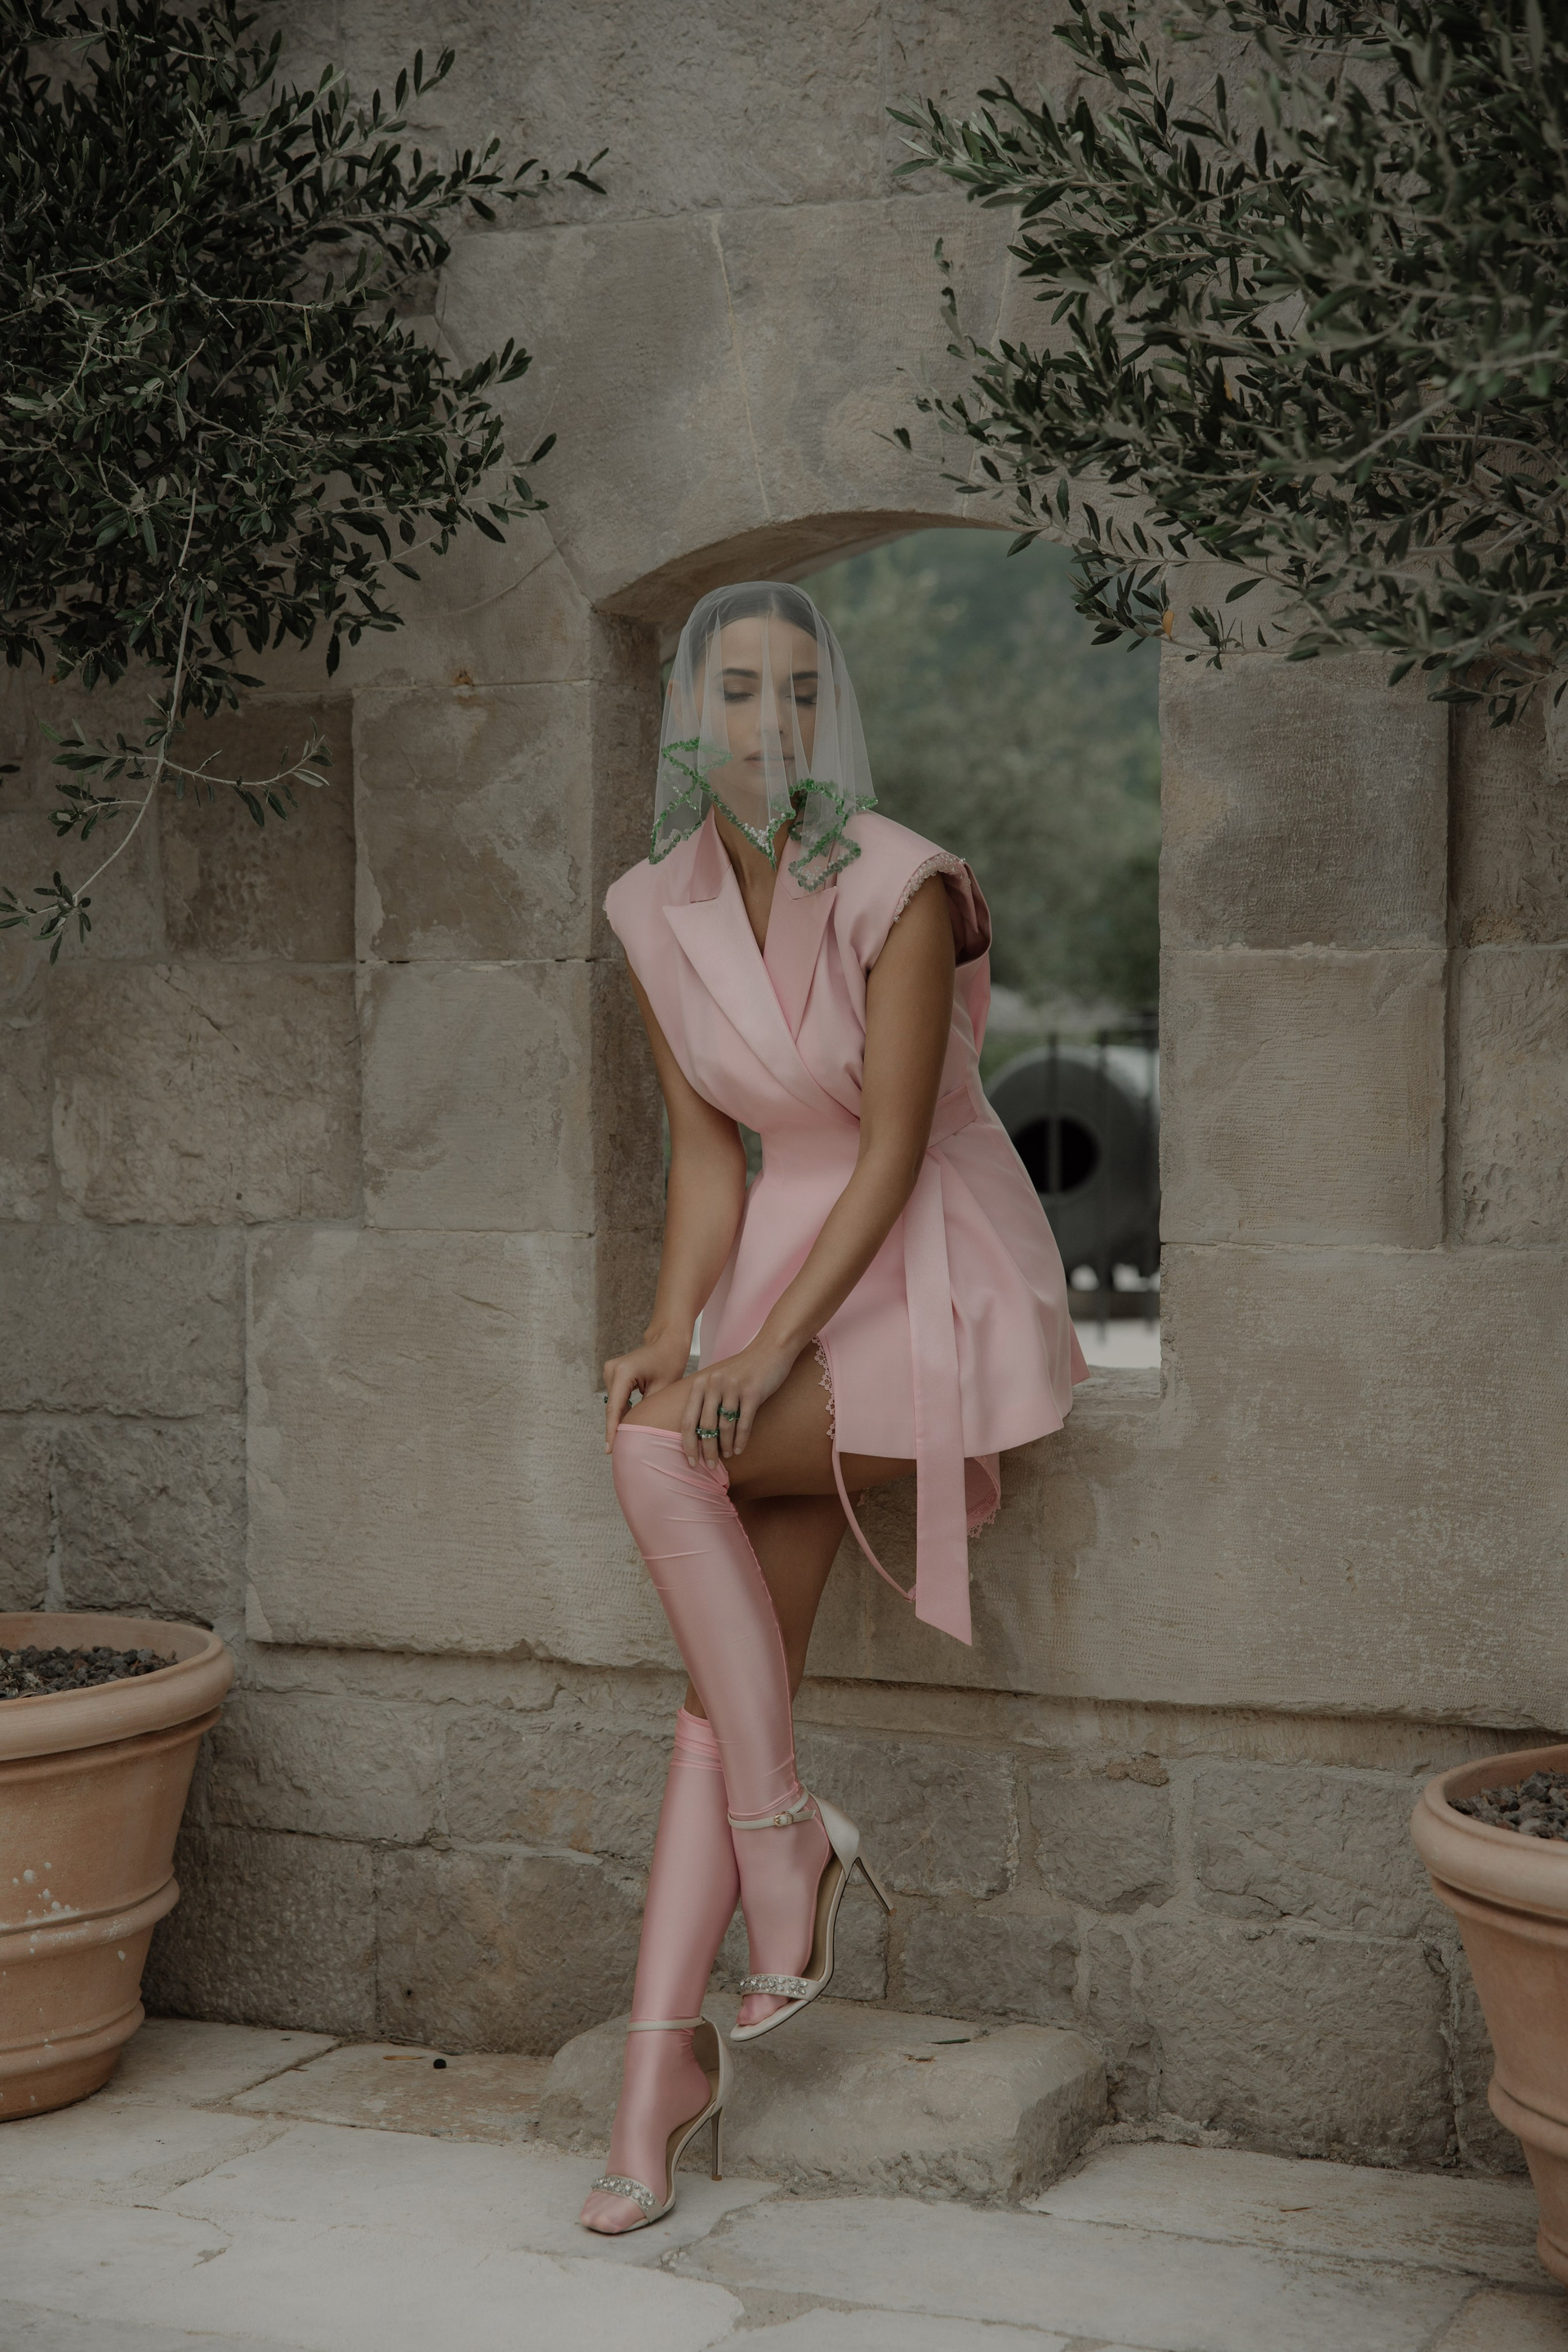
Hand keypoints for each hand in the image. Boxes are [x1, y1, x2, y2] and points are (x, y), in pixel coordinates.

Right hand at [603, 1332, 691, 1451]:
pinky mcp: (613, 1373)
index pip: (615, 1408)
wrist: (667, 1339)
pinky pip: (617, 1398)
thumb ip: (647, 1410)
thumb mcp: (663, 1389)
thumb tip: (636, 1432)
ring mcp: (610, 1370)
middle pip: (613, 1407)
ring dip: (621, 1420)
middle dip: (617, 1428)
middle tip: (620, 1452)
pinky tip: (629, 1425)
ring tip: (627, 1441)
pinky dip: (623, 1410)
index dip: (612, 1431)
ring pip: (615, 1404)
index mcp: (624, 1372)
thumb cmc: (670, 1360)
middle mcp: (612, 1370)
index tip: (609, 1450)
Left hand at [681, 1335, 798, 1469]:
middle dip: (706, 1450)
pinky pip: (744, 1422)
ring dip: (724, 1446)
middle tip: (709, 1466)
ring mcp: (733, 1387)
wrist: (770, 1350)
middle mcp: (714, 1384)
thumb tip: (698, 1432)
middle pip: (705, 1426)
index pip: (688, 1420)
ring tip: (726, 1457)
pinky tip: (739, 1450)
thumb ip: (706, 1399)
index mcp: (701, 1383)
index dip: (688, 1444)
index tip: (691, 1462)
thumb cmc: (743, 1370)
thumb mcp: (718, 1379)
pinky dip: (741, 1440)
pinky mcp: (752, 1392)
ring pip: (725, 1426)